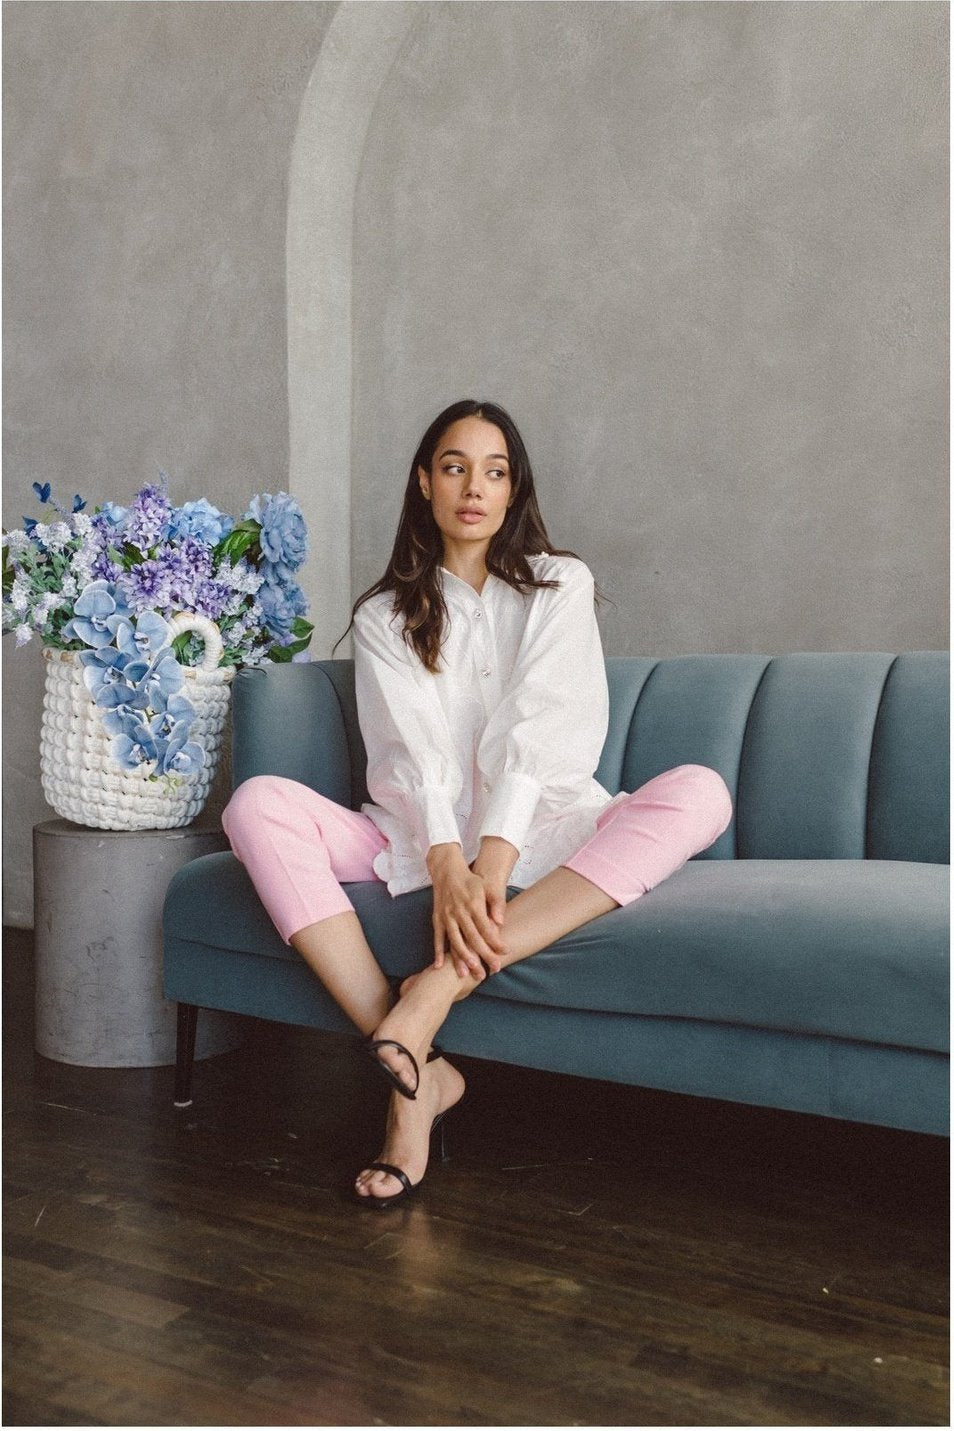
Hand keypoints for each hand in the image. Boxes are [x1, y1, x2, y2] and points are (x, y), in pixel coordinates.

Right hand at [426, 843, 507, 980]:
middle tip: (492, 970)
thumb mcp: (486, 886)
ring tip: (469, 974)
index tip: (505, 952)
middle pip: (472, 938)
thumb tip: (501, 921)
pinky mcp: (437, 919)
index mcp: (473, 904)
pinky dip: (438, 952)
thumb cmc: (470, 880)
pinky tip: (439, 967)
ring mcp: (446, 916)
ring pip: (455, 941)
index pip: (486, 927)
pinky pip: (438, 938)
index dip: (496, 941)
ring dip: (462, 959)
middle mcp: (459, 912)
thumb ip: (496, 902)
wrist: (447, 870)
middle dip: (483, 955)